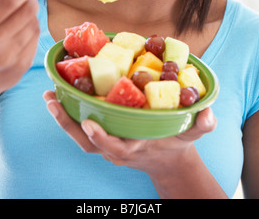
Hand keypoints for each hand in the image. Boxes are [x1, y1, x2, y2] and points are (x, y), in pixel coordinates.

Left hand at [43, 90, 215, 174]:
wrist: (167, 161)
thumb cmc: (177, 144)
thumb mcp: (193, 134)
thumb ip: (203, 125)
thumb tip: (209, 114)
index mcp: (137, 148)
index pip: (116, 147)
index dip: (102, 138)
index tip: (89, 122)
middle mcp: (118, 149)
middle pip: (87, 143)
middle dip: (68, 124)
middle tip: (51, 101)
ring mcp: (108, 146)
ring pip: (80, 138)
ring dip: (63, 118)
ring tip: (49, 97)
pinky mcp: (104, 138)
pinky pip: (82, 130)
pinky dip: (69, 117)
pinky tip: (60, 98)